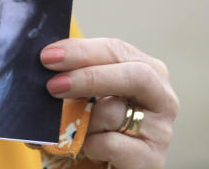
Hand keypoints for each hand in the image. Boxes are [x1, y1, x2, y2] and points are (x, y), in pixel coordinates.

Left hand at [42, 38, 177, 168]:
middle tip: (53, 85)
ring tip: (73, 129)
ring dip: (83, 119)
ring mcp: (160, 131)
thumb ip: (73, 75)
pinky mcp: (151, 160)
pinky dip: (90, 144)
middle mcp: (161, 98)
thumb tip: (47, 60)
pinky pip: (111, 144)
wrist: (98, 167)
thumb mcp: (84, 94)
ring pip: (116, 112)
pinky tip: (88, 149)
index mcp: (145, 71)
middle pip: (135, 75)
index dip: (82, 51)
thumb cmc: (92, 125)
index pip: (117, 50)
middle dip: (89, 77)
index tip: (48, 56)